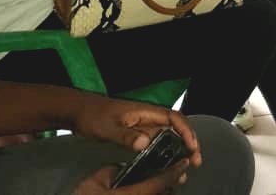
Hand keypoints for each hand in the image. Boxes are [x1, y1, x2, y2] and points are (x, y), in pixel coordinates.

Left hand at [71, 98, 200, 167]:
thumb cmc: (93, 115)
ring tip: (186, 164)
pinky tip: (168, 162)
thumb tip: (146, 143)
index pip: (174, 118)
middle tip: (195, 160)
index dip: (186, 131)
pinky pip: (158, 141)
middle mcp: (148, 117)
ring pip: (169, 136)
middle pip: (177, 127)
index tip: (191, 146)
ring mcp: (144, 125)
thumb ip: (126, 135)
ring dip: (180, 148)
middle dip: (189, 142)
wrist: (80, 111)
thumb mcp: (108, 127)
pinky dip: (167, 151)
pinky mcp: (138, 133)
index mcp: (145, 111)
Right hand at [73, 160, 188, 193]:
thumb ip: (116, 171)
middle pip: (162, 194)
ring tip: (165, 182)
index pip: (159, 182)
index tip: (184, 163)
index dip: (174, 172)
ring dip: (162, 192)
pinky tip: (149, 190)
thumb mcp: (97, 180)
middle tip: (176, 172)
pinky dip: (151, 194)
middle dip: (170, 184)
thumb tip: (125, 169)